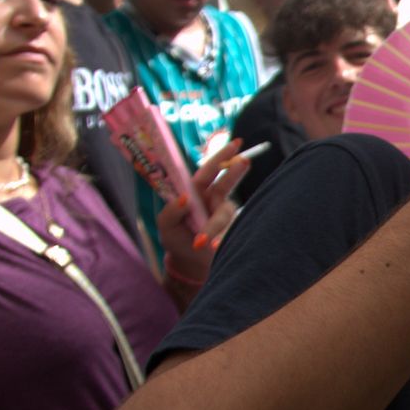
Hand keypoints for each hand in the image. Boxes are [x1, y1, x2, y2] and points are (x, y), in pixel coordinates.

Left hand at [158, 140, 247, 281]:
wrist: (189, 264)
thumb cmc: (176, 240)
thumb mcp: (165, 226)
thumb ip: (171, 211)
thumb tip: (185, 198)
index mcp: (195, 193)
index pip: (207, 172)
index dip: (220, 158)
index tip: (235, 145)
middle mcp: (212, 200)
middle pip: (225, 182)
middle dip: (235, 170)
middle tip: (244, 161)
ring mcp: (223, 215)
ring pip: (224, 214)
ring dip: (214, 227)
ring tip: (203, 243)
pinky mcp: (231, 230)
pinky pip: (228, 231)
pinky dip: (220, 239)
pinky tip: (215, 248)